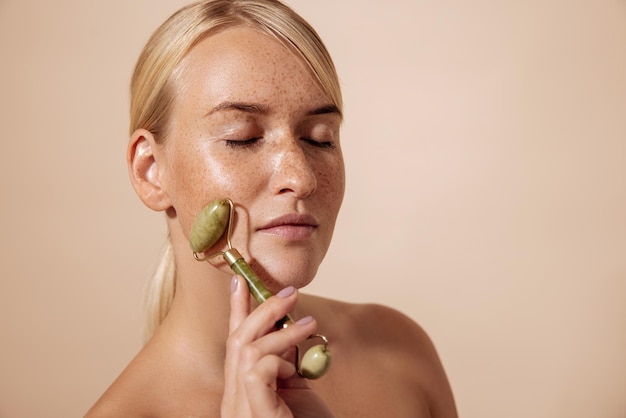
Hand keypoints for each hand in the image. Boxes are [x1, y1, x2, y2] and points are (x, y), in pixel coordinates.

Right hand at [221, 276, 334, 417]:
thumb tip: (290, 330)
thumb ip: (287, 365)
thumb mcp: (297, 392)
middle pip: (237, 340)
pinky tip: (297, 365)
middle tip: (290, 292)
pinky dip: (279, 356)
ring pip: (246, 349)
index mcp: (241, 393)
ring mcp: (240, 410)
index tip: (240, 280)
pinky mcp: (254, 414)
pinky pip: (257, 370)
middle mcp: (234, 401)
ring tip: (309, 323)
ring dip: (279, 329)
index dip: (236, 309)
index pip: (234, 343)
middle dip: (260, 309)